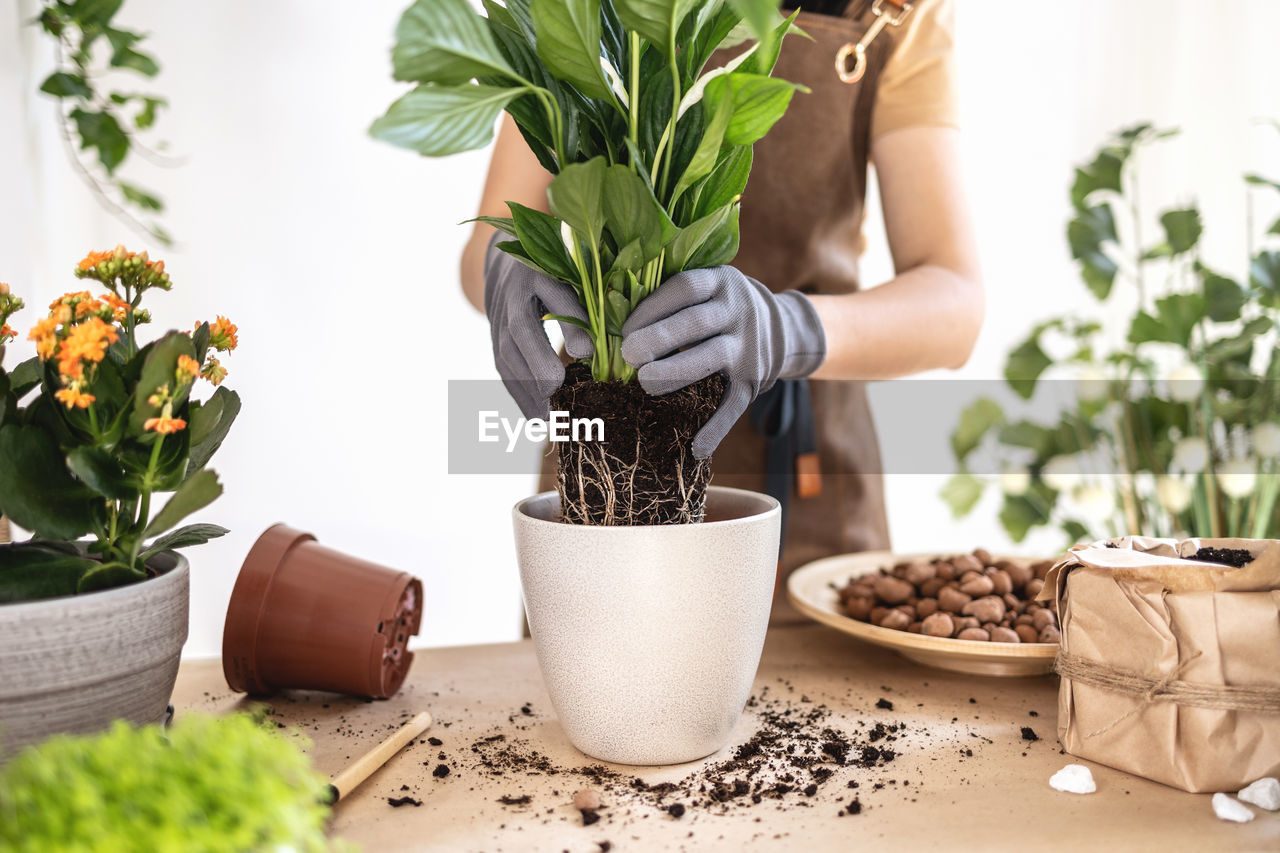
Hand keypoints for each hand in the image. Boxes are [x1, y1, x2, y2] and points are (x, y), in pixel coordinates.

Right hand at [484, 236, 592, 417]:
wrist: (508, 258)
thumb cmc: (557, 268)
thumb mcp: (576, 274)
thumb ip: (589, 302)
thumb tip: (598, 349)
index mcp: (541, 269)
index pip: (555, 292)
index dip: (569, 321)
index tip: (585, 353)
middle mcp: (514, 290)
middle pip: (521, 328)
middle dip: (537, 362)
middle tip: (556, 392)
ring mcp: (498, 313)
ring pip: (506, 351)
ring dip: (525, 388)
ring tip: (546, 418)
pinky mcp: (493, 333)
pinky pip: (502, 366)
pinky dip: (519, 394)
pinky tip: (535, 418)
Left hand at [620, 266, 825, 458]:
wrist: (780, 327)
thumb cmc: (718, 307)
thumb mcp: (706, 288)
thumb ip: (671, 297)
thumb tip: (612, 319)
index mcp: (720, 281)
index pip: (684, 288)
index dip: (651, 308)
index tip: (624, 329)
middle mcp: (738, 309)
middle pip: (694, 323)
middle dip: (657, 339)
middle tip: (628, 356)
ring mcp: (749, 345)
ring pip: (711, 358)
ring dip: (675, 373)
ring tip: (644, 384)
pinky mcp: (755, 378)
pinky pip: (735, 404)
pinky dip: (717, 428)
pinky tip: (696, 448)